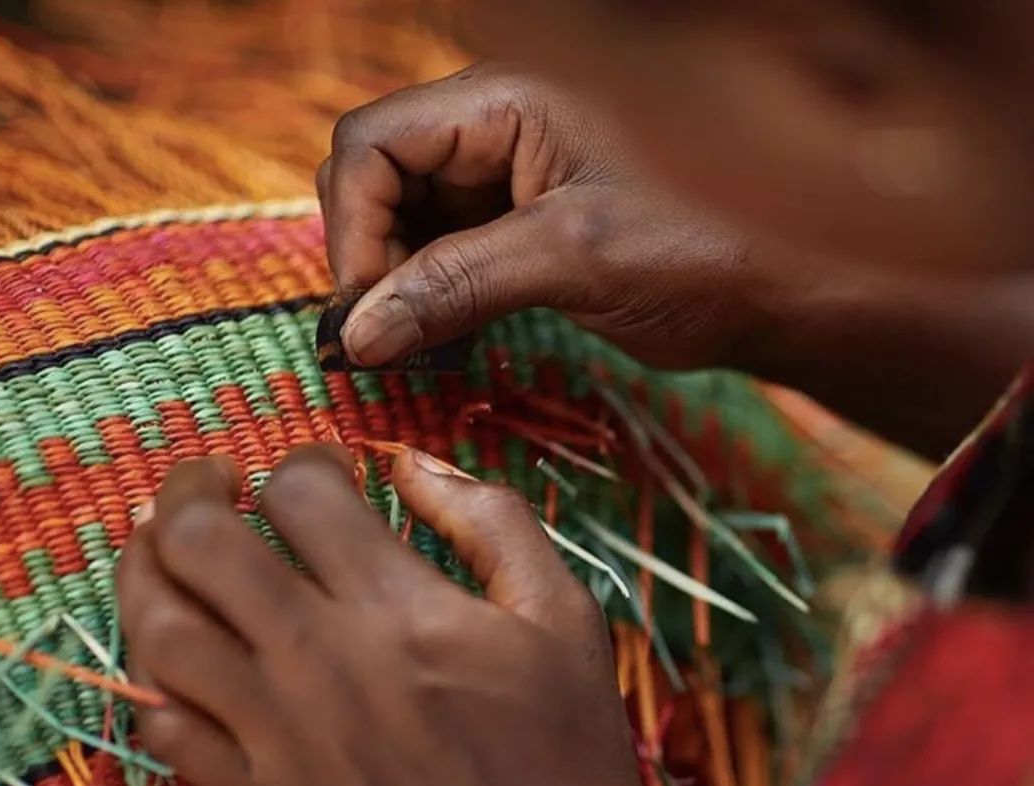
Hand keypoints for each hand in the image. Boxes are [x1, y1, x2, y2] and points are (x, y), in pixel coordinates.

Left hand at [117, 445, 659, 785]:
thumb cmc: (564, 745)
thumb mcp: (563, 613)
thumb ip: (491, 521)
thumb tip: (412, 463)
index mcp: (398, 604)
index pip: (300, 493)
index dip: (305, 462)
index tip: (325, 476)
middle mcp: (319, 658)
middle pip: (199, 543)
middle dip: (191, 491)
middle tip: (216, 484)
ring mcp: (276, 735)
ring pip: (158, 630)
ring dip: (146, 572)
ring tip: (166, 551)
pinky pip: (163, 729)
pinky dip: (155, 680)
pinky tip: (182, 656)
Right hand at [317, 63, 772, 370]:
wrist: (770, 291)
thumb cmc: (698, 250)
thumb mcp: (572, 258)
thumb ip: (458, 284)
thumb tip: (357, 332)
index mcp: (506, 100)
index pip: (375, 142)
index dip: (352, 225)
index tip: (364, 312)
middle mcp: (494, 130)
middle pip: (377, 177)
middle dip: (367, 256)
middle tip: (385, 337)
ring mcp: (503, 181)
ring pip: (403, 221)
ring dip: (394, 285)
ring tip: (410, 349)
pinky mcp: (517, 230)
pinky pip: (442, 256)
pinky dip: (428, 300)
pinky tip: (439, 342)